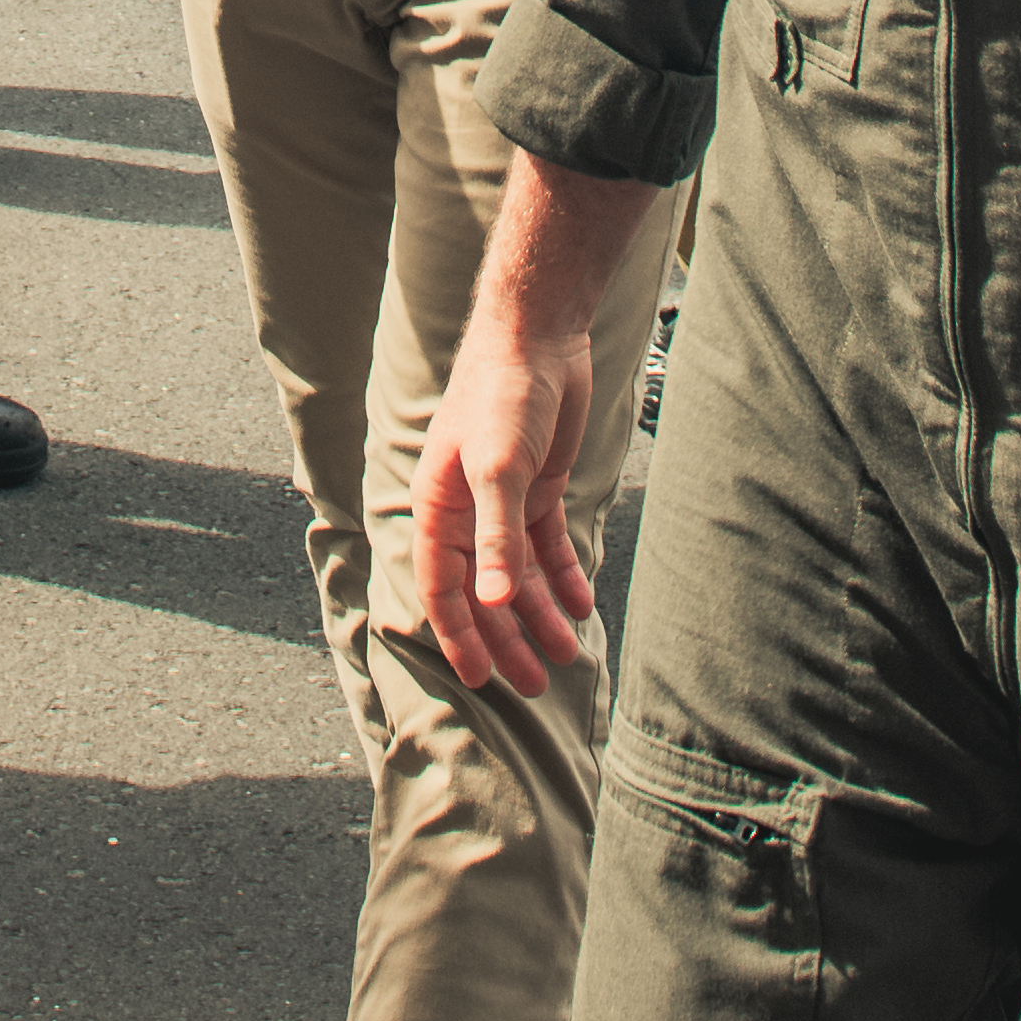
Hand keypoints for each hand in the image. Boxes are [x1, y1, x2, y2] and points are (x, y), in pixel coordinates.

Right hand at [409, 276, 616, 700]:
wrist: (537, 338)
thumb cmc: (501, 396)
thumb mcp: (498, 470)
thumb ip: (496, 538)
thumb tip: (491, 603)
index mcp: (438, 509)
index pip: (442, 589)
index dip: (460, 635)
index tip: (482, 679)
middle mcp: (465, 513)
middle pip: (484, 592)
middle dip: (508, 638)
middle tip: (536, 683)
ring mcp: (503, 502)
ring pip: (517, 575)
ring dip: (541, 614)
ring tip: (568, 652)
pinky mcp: (537, 488)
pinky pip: (545, 546)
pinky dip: (562, 576)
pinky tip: (582, 603)